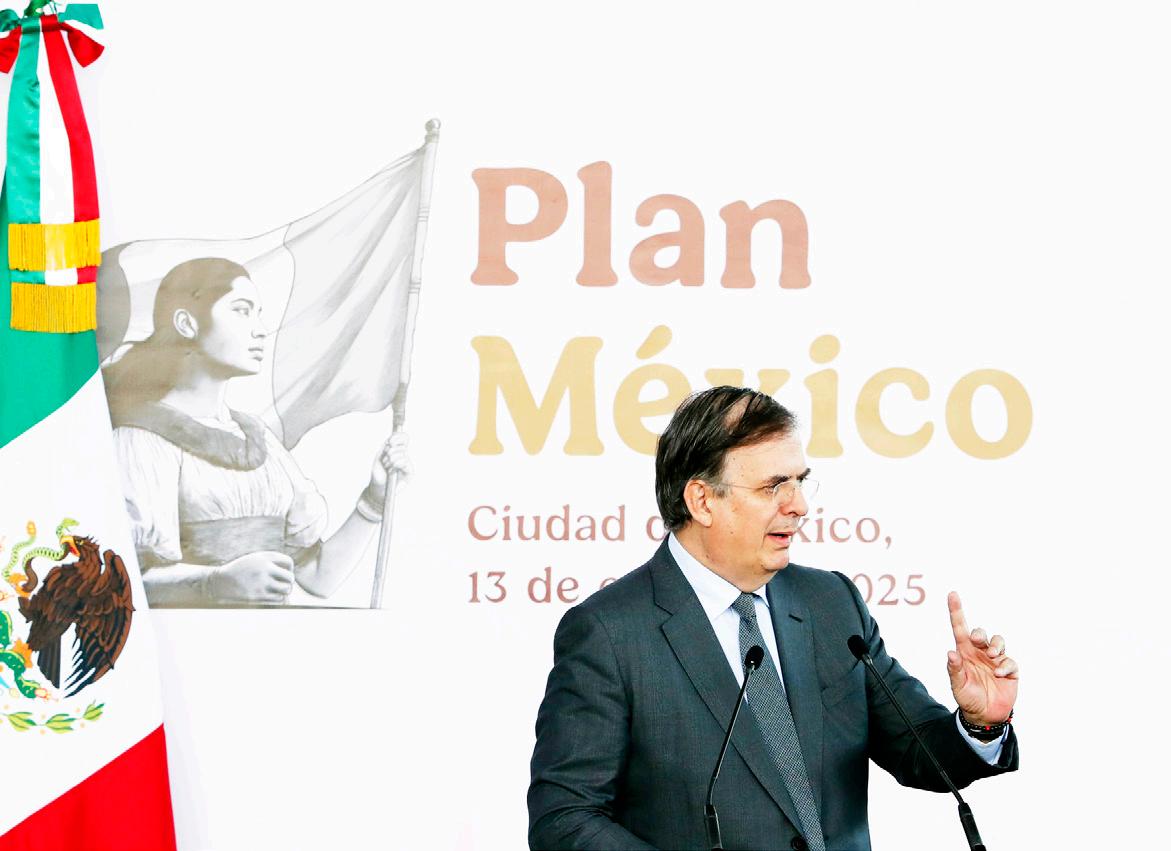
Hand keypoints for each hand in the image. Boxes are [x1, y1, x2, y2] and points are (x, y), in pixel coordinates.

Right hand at [206, 551, 294, 603]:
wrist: (219, 582)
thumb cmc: (240, 570)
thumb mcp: (254, 559)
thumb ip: (272, 561)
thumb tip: (292, 573)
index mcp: (264, 558)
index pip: (288, 562)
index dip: (289, 568)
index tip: (284, 572)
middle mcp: (264, 569)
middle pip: (290, 577)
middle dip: (289, 581)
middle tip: (283, 583)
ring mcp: (261, 583)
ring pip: (286, 590)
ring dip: (284, 591)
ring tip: (278, 590)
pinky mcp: (257, 596)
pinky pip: (278, 599)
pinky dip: (278, 598)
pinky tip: (272, 596)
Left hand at [367, 431, 411, 502]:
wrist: (378, 488)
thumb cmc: (378, 473)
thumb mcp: (379, 456)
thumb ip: (386, 447)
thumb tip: (391, 442)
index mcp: (397, 450)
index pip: (404, 437)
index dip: (397, 437)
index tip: (389, 442)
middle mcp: (404, 455)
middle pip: (402, 445)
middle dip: (389, 452)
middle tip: (385, 461)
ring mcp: (408, 463)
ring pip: (402, 453)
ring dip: (390, 461)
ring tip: (387, 468)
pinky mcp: (410, 472)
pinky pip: (404, 462)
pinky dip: (395, 465)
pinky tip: (391, 471)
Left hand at [946, 591, 1018, 726]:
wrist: (984, 715)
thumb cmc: (967, 698)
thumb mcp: (957, 685)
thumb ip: (954, 670)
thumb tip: (951, 653)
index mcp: (964, 653)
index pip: (959, 628)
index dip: (956, 611)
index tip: (952, 594)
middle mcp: (980, 653)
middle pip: (981, 633)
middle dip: (980, 633)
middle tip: (977, 640)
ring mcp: (995, 661)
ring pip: (999, 641)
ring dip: (996, 645)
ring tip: (992, 656)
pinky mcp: (1009, 670)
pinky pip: (1010, 661)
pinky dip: (1006, 665)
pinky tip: (999, 674)